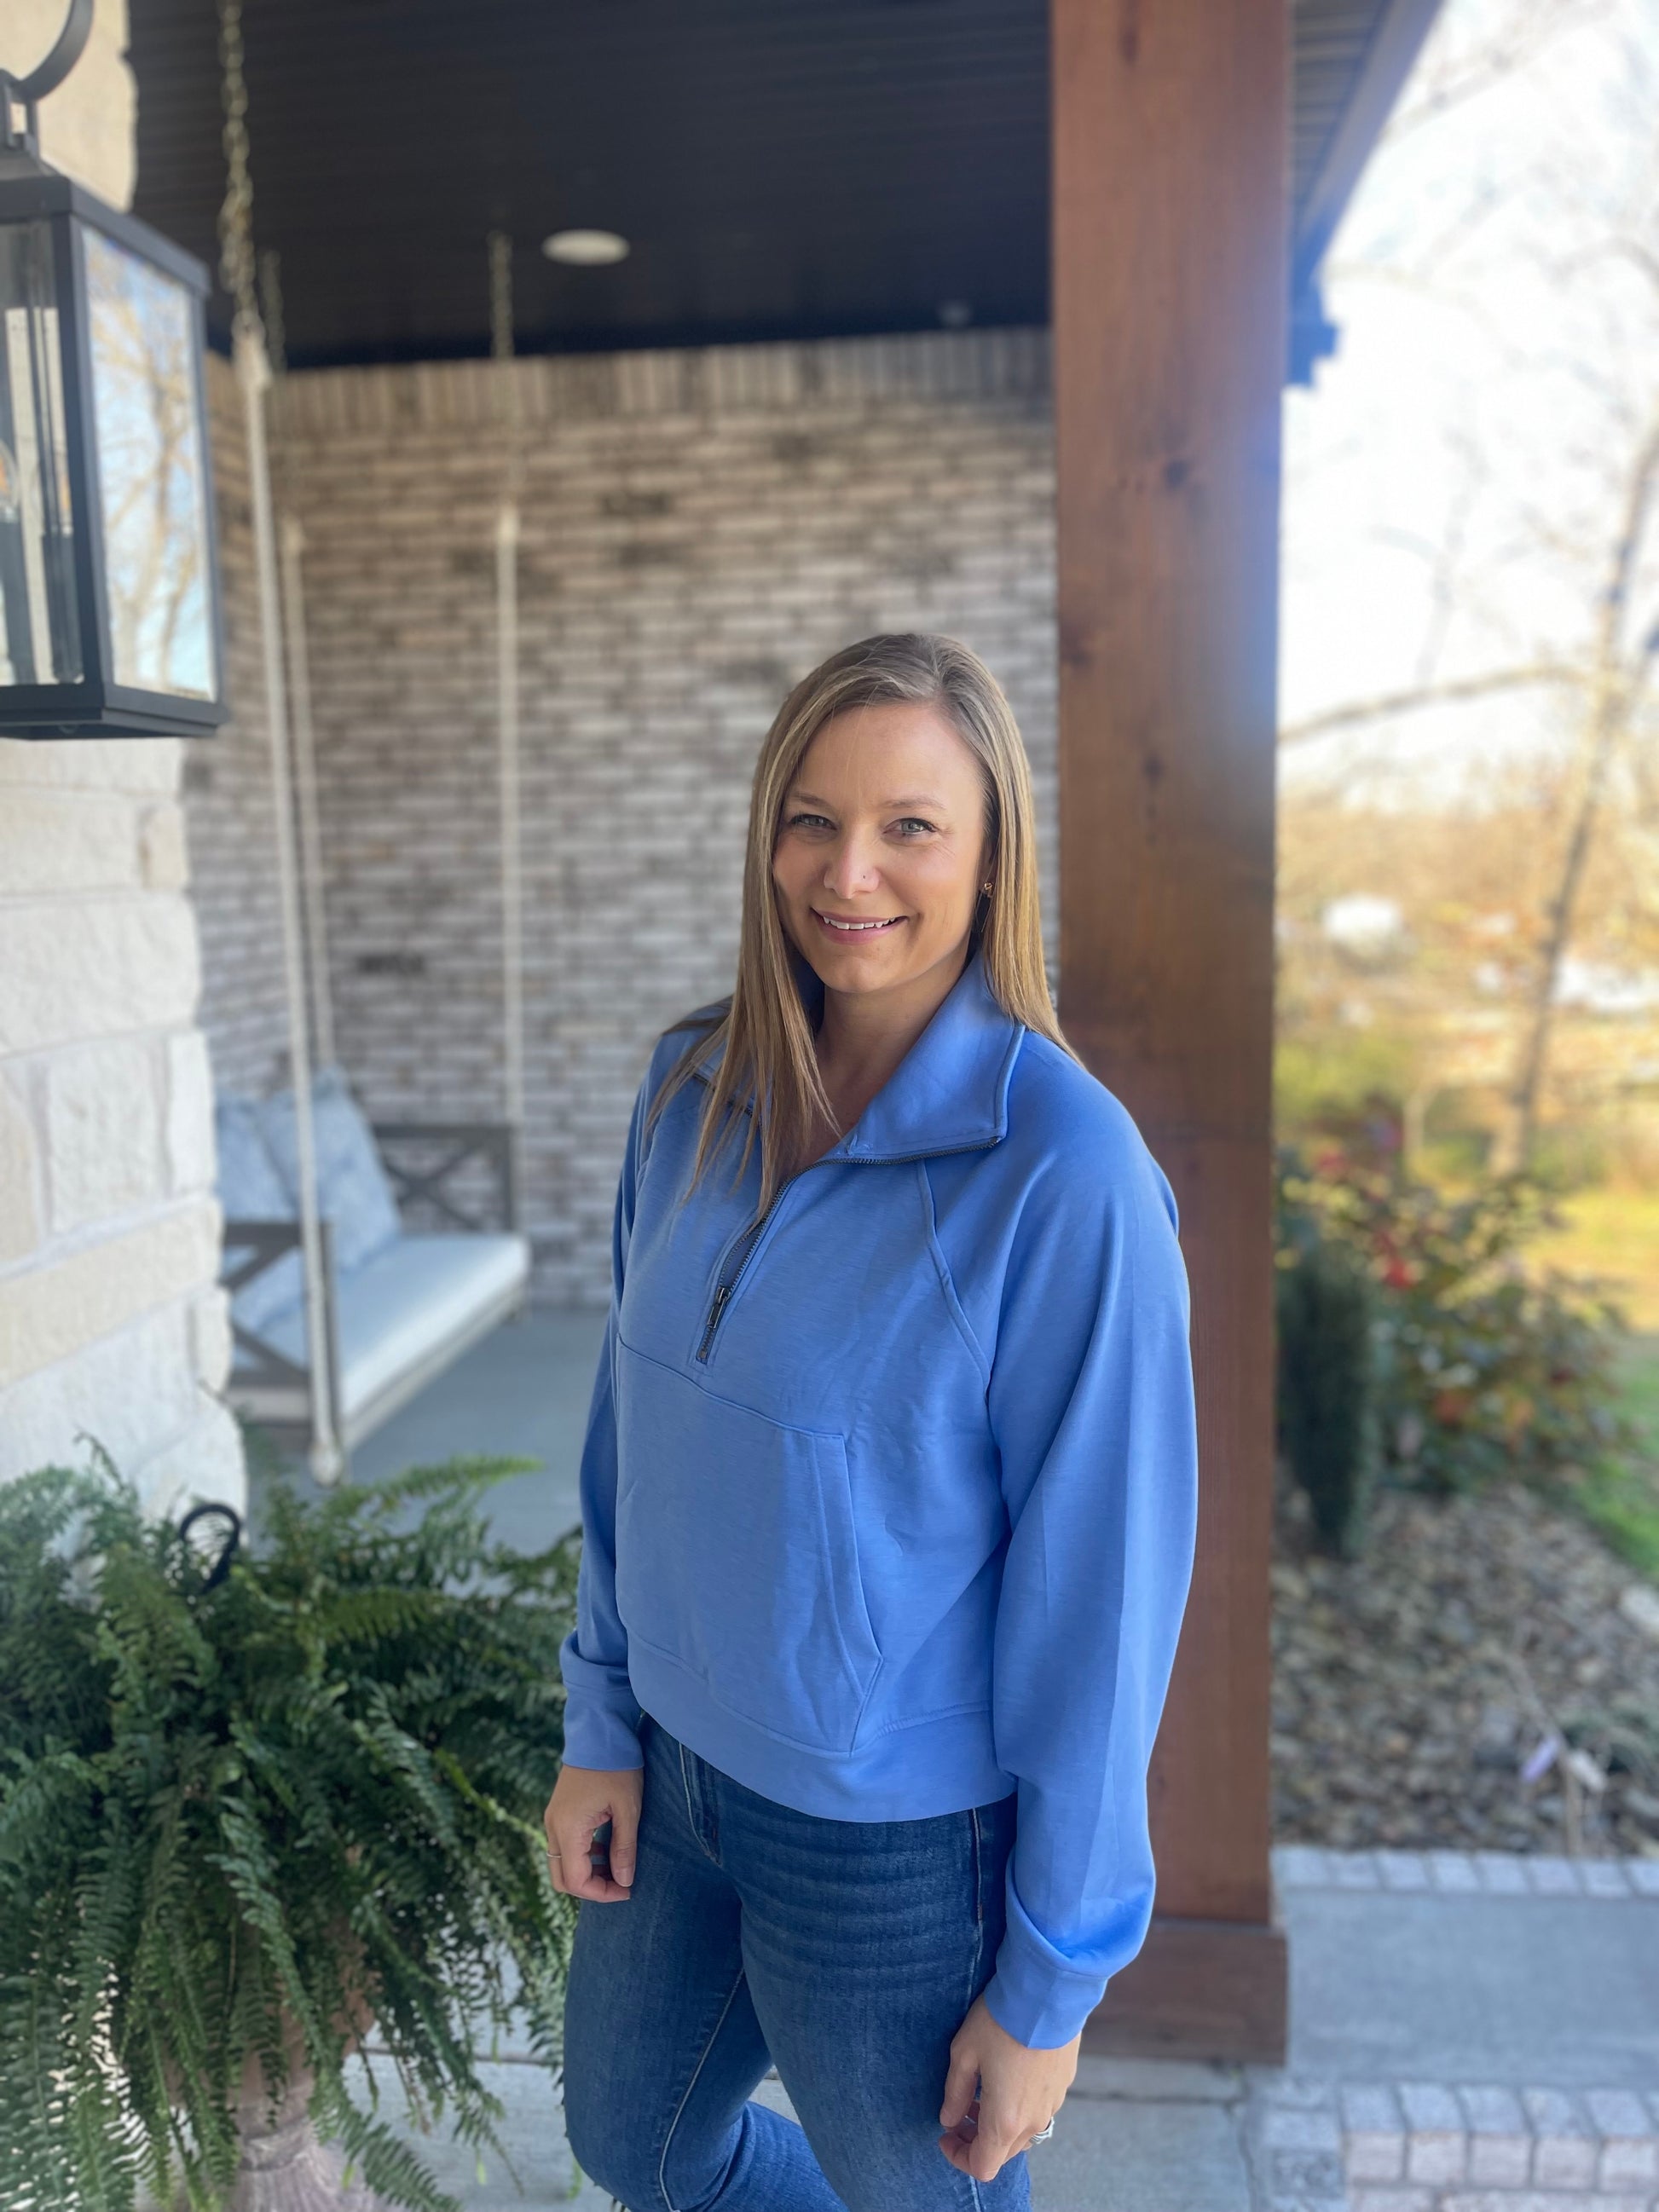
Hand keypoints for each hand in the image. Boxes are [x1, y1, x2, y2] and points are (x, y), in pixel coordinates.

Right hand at [543, 1761, 643, 1902]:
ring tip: (617, 1866)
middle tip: (620, 1884)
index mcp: (568, 1828)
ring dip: (586, 1873)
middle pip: (562, 1879)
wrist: (600, 1730)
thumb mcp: (628, 1808)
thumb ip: (624, 1848)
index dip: (602, 1893)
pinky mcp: (559, 1812)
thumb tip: (624, 1881)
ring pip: (561, 1864)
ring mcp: (553, 1819)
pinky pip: (564, 1847)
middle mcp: (554, 1827)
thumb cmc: (617, 1767)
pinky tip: (606, 1848)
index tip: (627, 1890)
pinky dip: (582, 1857)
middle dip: (590, 1888)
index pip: (577, 1881)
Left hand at [938, 1994, 1078, 2180]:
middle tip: (959, 2113)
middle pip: (1002, 2153)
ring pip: (1023, 2133)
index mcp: (1005, 2121)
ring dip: (999, 2125)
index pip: (982, 2166)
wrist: (1047, 1991)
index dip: (959, 2157)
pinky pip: (1038, 2111)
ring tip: (983, 2093)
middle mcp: (1033, 2121)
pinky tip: (1008, 2077)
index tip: (946, 2135)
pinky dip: (1019, 2109)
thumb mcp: (964, 2053)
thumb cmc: (1000, 2022)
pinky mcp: (1063, 2085)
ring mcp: (1052, 2105)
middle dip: (977, 2140)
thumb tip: (949, 2119)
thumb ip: (955, 2093)